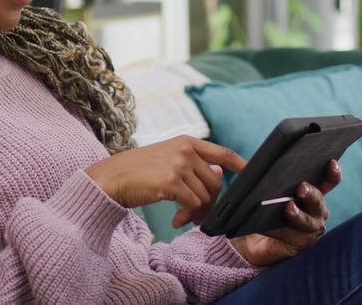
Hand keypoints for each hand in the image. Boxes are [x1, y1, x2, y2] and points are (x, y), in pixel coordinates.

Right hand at [85, 136, 246, 226]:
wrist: (111, 178)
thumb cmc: (137, 171)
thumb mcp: (167, 159)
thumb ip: (193, 164)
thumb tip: (218, 173)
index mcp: (186, 141)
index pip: (222, 152)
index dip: (240, 164)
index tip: (250, 173)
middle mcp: (185, 150)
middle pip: (215, 183)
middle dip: (210, 204)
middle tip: (197, 217)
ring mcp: (178, 164)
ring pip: (205, 197)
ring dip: (196, 213)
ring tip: (181, 218)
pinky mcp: (171, 182)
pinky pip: (193, 205)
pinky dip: (187, 217)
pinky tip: (174, 220)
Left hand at [230, 159, 341, 266]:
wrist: (253, 239)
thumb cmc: (262, 208)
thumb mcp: (260, 187)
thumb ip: (254, 171)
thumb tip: (232, 151)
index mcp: (313, 192)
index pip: (327, 181)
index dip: (332, 173)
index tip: (331, 162)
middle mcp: (317, 211)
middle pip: (317, 201)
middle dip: (310, 194)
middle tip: (301, 187)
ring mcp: (310, 229)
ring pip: (306, 221)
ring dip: (297, 214)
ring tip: (288, 207)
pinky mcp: (300, 244)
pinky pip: (289, 235)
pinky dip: (277, 230)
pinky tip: (266, 225)